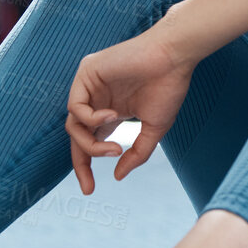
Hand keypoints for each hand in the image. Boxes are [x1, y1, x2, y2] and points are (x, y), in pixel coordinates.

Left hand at [64, 27, 195, 193]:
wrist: (174, 58)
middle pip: (76, 136)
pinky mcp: (86, 72)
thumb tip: (117, 176)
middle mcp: (96, 99)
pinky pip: (75, 107)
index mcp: (110, 112)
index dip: (85, 166)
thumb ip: (136, 154)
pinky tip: (113, 116)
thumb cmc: (168, 87)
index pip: (89, 141)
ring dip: (90, 144)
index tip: (90, 190)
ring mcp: (90, 86)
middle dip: (81, 162)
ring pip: (73, 125)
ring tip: (114, 148)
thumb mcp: (154, 130)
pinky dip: (91, 119)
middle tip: (91, 183)